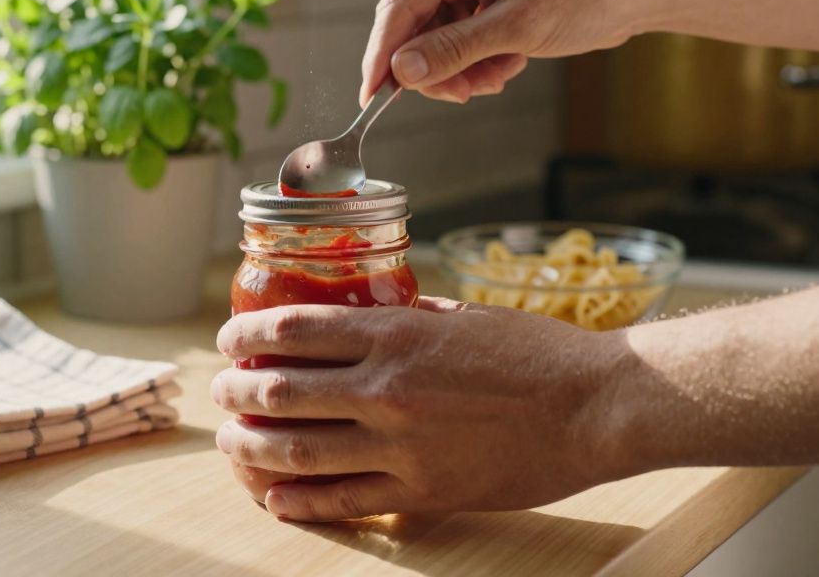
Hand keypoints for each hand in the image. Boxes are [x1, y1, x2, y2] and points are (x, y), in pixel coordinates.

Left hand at [211, 298, 631, 521]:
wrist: (596, 407)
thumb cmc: (537, 353)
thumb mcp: (462, 316)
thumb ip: (407, 319)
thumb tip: (365, 317)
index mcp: (396, 333)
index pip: (294, 329)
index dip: (246, 333)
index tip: (228, 338)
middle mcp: (387, 388)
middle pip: (281, 390)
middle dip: (237, 391)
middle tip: (222, 390)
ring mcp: (401, 445)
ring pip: (298, 451)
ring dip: (252, 447)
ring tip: (232, 443)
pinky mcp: (422, 492)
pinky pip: (344, 501)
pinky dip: (301, 501)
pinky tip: (275, 498)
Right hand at [361, 0, 646, 104]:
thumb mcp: (516, 28)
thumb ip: (454, 50)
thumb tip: (402, 71)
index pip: (400, 5)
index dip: (382, 55)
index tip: (372, 97)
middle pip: (414, 25)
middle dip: (435, 67)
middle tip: (462, 93)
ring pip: (435, 39)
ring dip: (460, 69)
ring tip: (496, 78)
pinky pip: (457, 38)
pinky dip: (475, 62)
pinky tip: (505, 66)